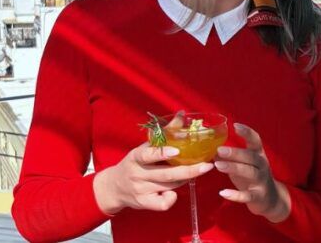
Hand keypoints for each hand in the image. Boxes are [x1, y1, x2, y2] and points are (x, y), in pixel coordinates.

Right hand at [93, 142, 213, 214]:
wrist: (114, 187)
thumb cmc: (135, 163)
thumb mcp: (144, 148)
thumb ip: (164, 134)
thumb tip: (182, 114)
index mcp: (136, 157)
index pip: (147, 155)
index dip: (162, 153)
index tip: (178, 151)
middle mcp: (137, 174)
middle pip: (165, 174)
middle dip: (188, 170)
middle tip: (206, 166)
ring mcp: (140, 190)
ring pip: (168, 186)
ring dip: (185, 179)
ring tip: (198, 171)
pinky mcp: (144, 203)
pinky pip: (162, 204)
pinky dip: (171, 198)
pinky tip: (175, 192)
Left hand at [215, 123, 290, 222]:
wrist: (270, 199)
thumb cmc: (252, 176)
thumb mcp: (244, 163)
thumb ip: (231, 156)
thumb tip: (211, 148)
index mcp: (259, 155)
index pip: (256, 140)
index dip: (247, 132)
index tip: (235, 125)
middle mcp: (262, 166)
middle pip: (250, 156)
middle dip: (236, 152)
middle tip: (219, 149)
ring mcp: (261, 181)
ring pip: (250, 173)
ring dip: (234, 168)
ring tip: (218, 165)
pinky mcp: (258, 196)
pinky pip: (247, 196)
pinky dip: (236, 195)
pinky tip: (223, 192)